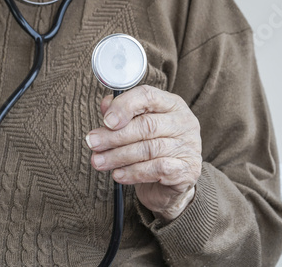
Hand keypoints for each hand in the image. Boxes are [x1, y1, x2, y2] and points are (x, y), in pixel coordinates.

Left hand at [86, 85, 201, 221]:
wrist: (171, 185)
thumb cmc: (152, 148)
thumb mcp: (136, 126)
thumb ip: (122, 113)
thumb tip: (106, 105)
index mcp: (172, 104)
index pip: (148, 96)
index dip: (124, 106)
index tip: (105, 121)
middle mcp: (184, 122)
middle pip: (146, 125)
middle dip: (114, 136)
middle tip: (93, 143)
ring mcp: (188, 146)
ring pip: (149, 148)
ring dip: (118, 156)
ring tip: (99, 161)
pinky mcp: (188, 170)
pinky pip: (157, 169)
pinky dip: (133, 172)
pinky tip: (118, 175)